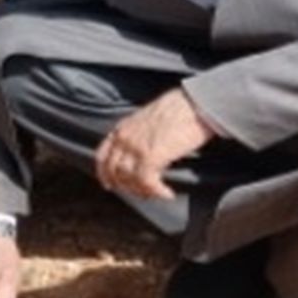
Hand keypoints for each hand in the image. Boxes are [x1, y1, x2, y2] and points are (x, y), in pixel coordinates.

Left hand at [95, 88, 214, 199]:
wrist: (195, 103)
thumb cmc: (180, 109)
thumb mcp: (149, 119)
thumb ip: (140, 134)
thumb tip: (143, 153)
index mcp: (122, 127)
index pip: (102, 155)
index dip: (104, 173)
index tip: (110, 185)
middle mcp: (124, 137)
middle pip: (114, 171)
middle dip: (126, 186)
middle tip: (143, 194)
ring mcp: (135, 146)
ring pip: (128, 179)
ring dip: (143, 191)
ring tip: (157, 193)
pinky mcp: (151, 155)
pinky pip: (146, 182)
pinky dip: (156, 191)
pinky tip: (168, 194)